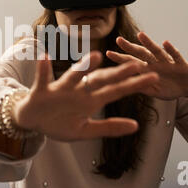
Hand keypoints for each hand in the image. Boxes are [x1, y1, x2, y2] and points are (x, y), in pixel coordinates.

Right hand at [11, 51, 159, 141]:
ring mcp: (60, 90)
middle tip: (135, 64)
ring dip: (83, 67)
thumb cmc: (59, 123)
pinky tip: (44, 57)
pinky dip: (42, 69)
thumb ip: (109, 128)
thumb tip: (136, 126)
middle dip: (117, 73)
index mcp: (90, 101)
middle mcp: (78, 91)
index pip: (116, 91)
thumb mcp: (85, 131)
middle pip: (100, 80)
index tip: (153, 78)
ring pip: (73, 76)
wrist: (33, 121)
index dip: (134, 85)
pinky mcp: (42, 90)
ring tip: (96, 57)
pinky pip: (42, 78)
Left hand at [106, 31, 187, 100]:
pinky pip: (175, 55)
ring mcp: (167, 62)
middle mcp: (155, 62)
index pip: (131, 62)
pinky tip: (165, 42)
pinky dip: (170, 49)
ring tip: (140, 35)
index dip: (120, 58)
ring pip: (156, 51)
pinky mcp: (181, 64)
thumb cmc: (169, 88)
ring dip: (149, 43)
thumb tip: (126, 86)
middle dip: (130, 47)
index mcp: (147, 69)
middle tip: (118, 40)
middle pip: (140, 53)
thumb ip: (142, 87)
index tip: (108, 53)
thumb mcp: (154, 91)